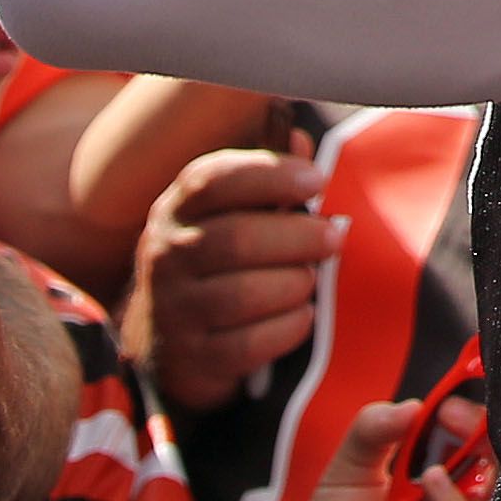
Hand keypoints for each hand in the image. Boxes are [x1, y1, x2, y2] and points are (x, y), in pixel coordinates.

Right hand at [128, 149, 335, 413]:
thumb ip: (265, 182)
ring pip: (244, 294)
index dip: (270, 175)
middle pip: (236, 238)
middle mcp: (165, 255)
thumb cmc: (217, 264)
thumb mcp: (229, 215)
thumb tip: (301, 142)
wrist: (167, 344)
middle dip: (298, 236)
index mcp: (177, 209)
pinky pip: (249, 344)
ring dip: (294, 284)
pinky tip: (302, 316)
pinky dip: (288, 328)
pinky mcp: (191, 359)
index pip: (214, 181)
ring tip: (311, 279)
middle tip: (334, 236)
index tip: (317, 179)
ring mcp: (173, 309)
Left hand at [242, 398, 479, 500]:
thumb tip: (412, 403)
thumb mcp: (345, 475)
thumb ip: (371, 433)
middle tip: (454, 416)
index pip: (469, 446)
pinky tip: (433, 485)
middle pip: (493, 470)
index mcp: (434, 493)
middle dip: (479, 434)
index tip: (448, 401)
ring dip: (474, 470)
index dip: (465, 418)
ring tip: (437, 455)